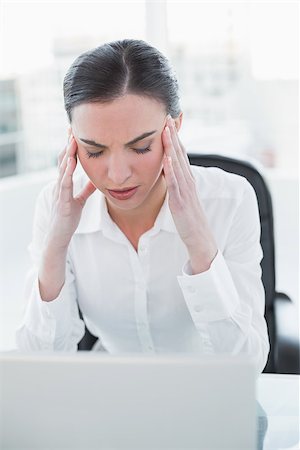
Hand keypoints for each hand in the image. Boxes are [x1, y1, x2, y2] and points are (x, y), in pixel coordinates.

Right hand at [47, 134, 95, 249]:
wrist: (59, 235)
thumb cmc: (68, 217)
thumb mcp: (79, 200)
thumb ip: (86, 189)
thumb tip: (96, 179)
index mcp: (64, 183)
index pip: (67, 160)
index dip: (70, 147)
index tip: (75, 132)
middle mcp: (60, 184)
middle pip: (62, 160)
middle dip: (67, 144)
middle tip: (72, 128)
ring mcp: (59, 192)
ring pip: (62, 169)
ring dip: (67, 154)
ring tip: (72, 140)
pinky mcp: (62, 201)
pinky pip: (64, 184)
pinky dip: (67, 172)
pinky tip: (71, 162)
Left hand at [162, 115, 217, 273]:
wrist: (201, 241)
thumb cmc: (190, 221)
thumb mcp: (183, 198)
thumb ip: (177, 185)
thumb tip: (168, 173)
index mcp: (188, 181)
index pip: (181, 154)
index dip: (175, 138)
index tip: (168, 121)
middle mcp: (188, 182)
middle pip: (181, 154)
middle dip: (174, 134)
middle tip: (168, 115)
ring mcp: (185, 192)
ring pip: (178, 164)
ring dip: (172, 146)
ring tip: (166, 128)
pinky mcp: (181, 203)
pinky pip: (175, 184)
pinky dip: (171, 169)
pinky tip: (166, 157)